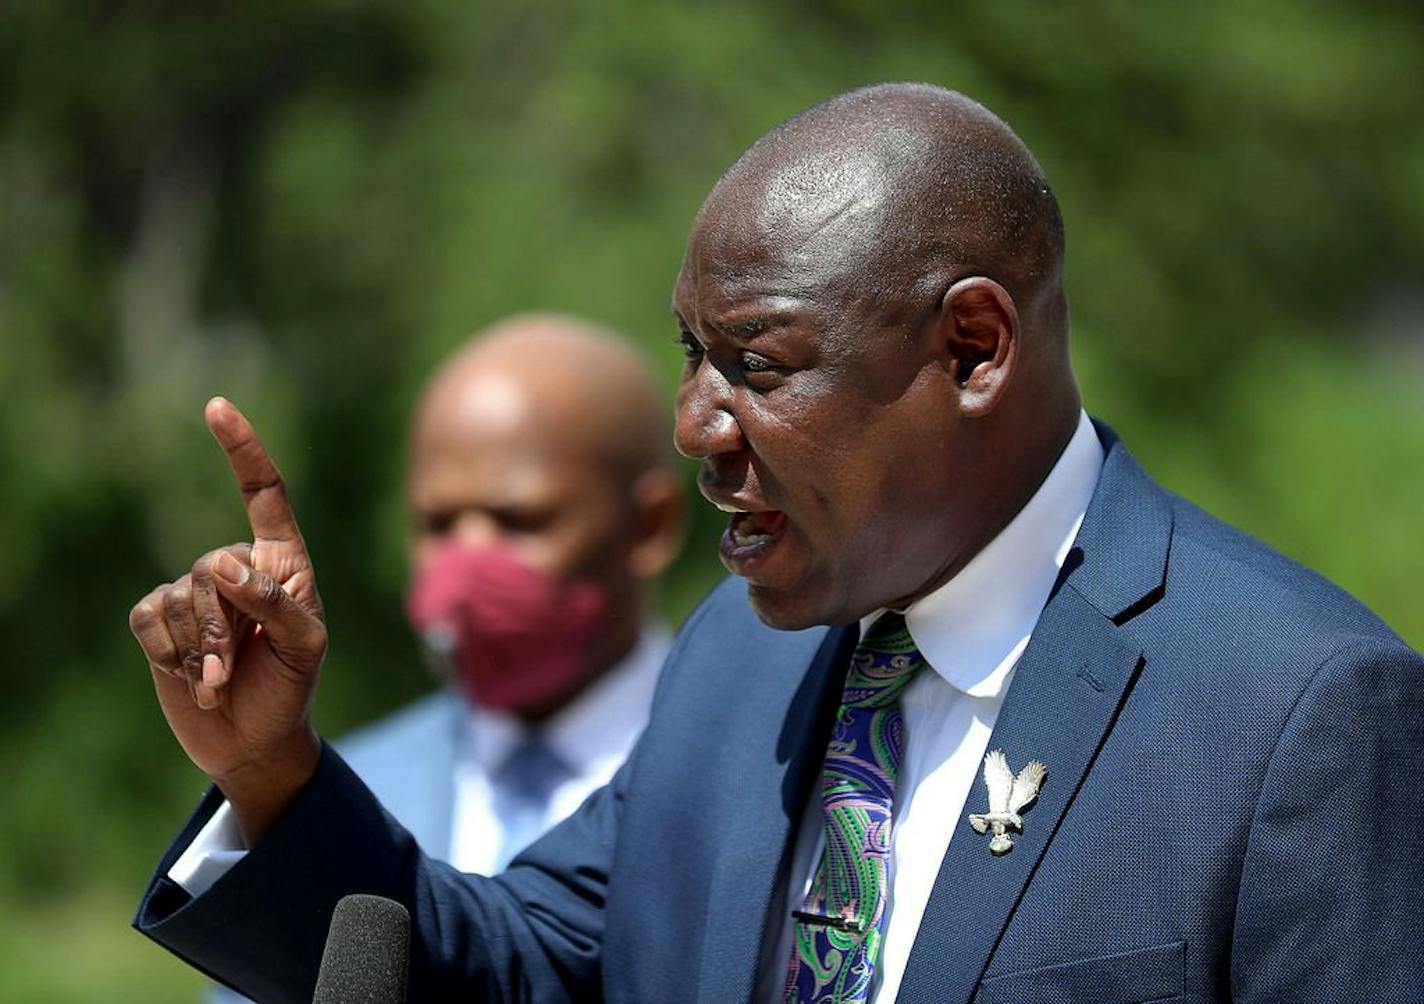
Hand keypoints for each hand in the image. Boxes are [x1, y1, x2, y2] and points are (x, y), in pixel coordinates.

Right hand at [129, 398, 326, 843]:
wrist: (254, 741)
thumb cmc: (292, 686)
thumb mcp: (305, 646)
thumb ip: (274, 602)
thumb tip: (223, 566)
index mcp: (284, 562)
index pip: (264, 494)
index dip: (243, 450)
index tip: (216, 407)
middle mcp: (238, 568)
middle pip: (212, 566)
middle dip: (223, 624)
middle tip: (238, 666)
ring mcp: (196, 593)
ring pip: (180, 597)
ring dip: (199, 649)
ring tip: (220, 681)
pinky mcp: (161, 622)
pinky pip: (150, 619)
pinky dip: (171, 655)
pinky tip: (193, 680)